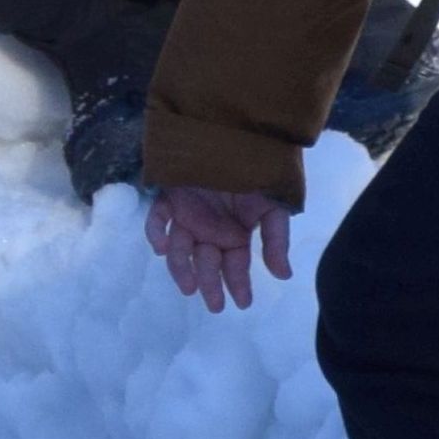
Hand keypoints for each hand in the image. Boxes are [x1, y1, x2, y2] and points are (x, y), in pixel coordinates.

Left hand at [144, 186, 297, 313]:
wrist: (239, 135)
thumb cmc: (258, 171)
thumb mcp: (274, 206)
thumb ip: (275, 240)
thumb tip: (283, 276)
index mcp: (234, 235)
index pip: (235, 266)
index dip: (238, 284)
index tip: (242, 302)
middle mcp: (209, 230)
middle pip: (206, 263)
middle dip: (210, 284)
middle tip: (214, 304)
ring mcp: (188, 216)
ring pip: (180, 249)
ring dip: (182, 268)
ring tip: (189, 286)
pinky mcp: (171, 198)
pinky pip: (157, 218)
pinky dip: (155, 232)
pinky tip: (162, 247)